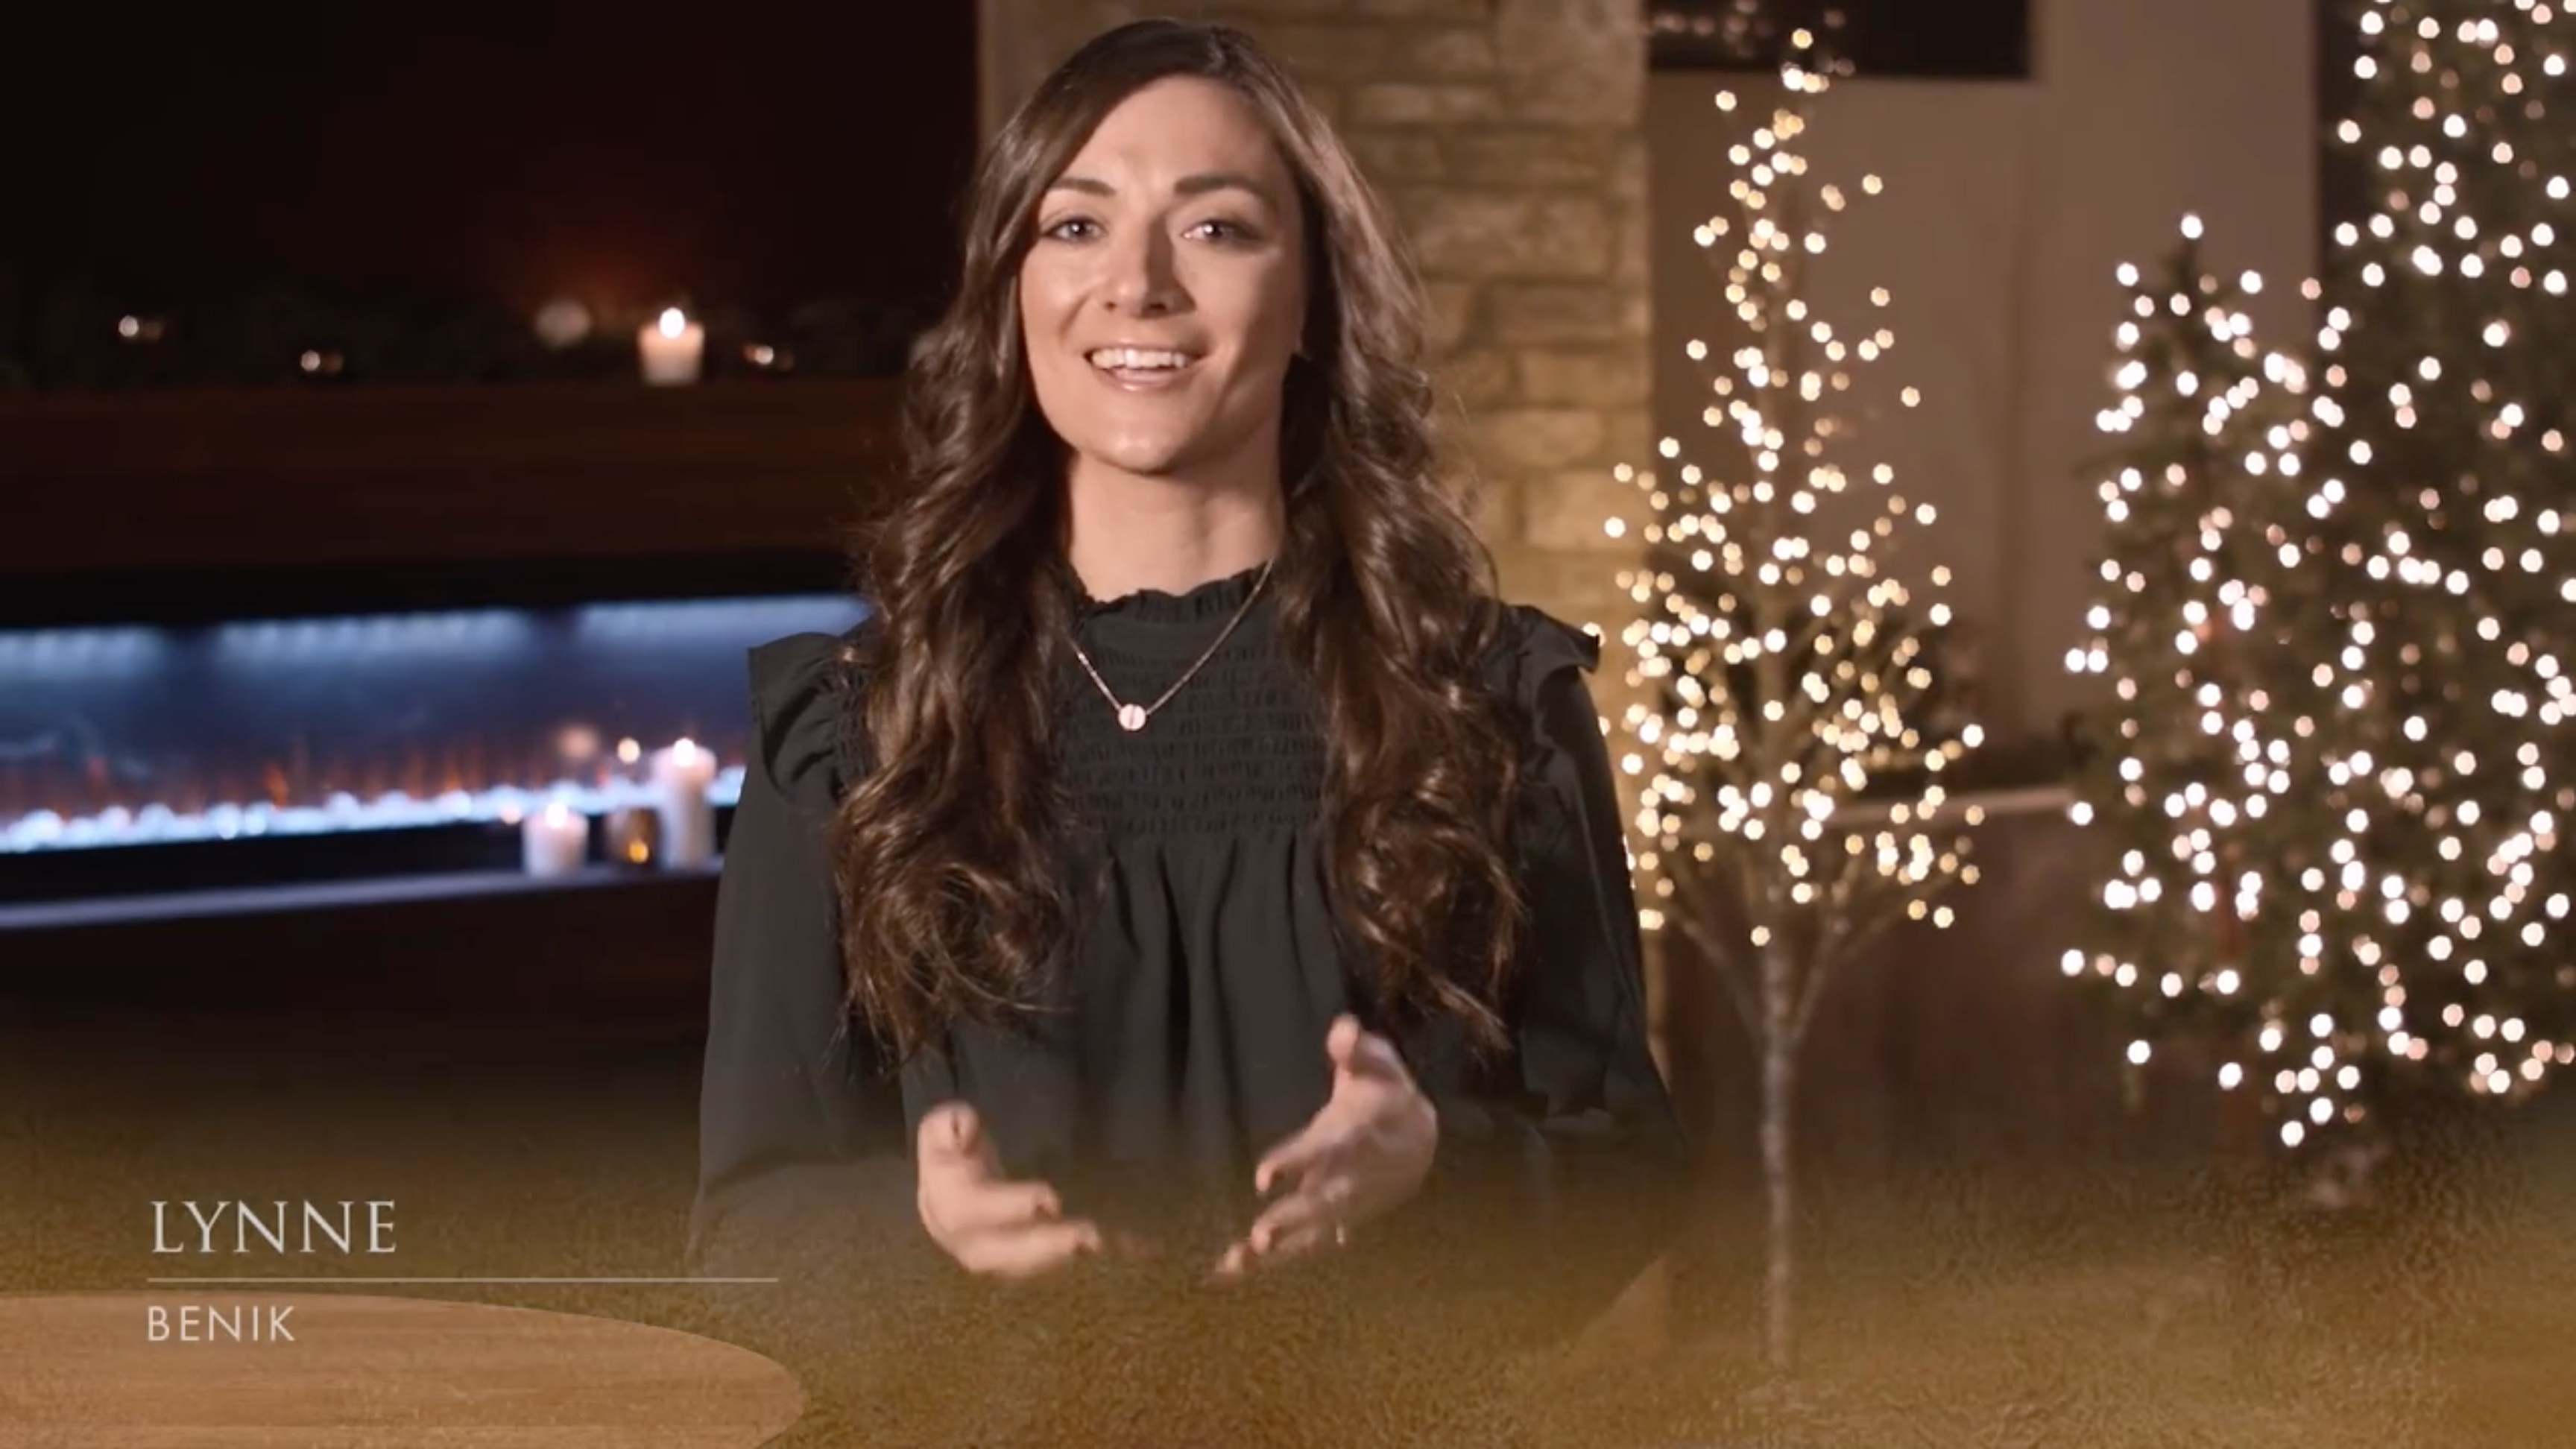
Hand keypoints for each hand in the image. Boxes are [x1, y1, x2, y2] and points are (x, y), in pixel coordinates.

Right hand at [915, 1102, 1101, 1279]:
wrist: (946, 1174)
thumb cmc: (953, 1145)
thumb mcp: (945, 1123)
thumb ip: (951, 1122)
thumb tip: (966, 1131)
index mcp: (937, 1196)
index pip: (966, 1210)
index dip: (1006, 1208)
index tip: (1049, 1198)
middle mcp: (951, 1233)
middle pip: (988, 1253)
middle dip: (1036, 1246)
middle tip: (1081, 1234)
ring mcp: (972, 1251)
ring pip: (1007, 1267)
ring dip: (1051, 1257)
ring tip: (1091, 1240)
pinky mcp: (993, 1260)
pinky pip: (1022, 1269)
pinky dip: (1053, 1259)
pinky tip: (1085, 1246)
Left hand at [1211, 1014, 1436, 1279]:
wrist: (1422, 1135)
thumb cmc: (1387, 1091)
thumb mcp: (1377, 1061)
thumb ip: (1358, 1047)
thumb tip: (1342, 1029)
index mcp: (1357, 1133)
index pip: (1326, 1150)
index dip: (1297, 1162)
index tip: (1263, 1176)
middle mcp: (1353, 1174)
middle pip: (1323, 1202)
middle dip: (1292, 1220)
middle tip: (1257, 1237)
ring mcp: (1349, 1202)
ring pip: (1314, 1231)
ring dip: (1280, 1249)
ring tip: (1236, 1264)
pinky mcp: (1342, 1218)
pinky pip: (1309, 1243)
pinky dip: (1279, 1259)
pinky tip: (1239, 1272)